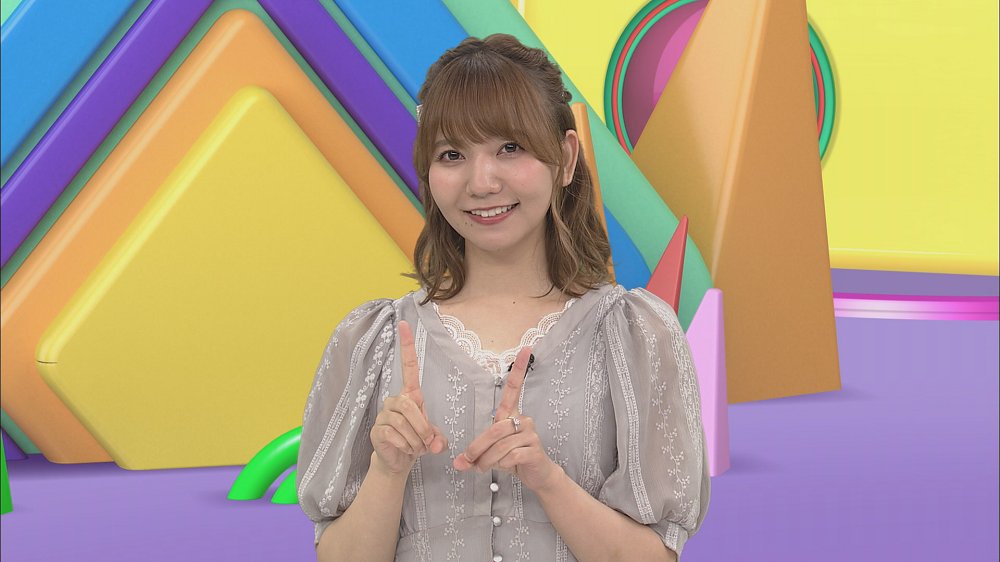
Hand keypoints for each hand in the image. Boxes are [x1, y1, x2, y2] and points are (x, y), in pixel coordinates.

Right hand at [370, 320, 447, 476]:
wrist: (399, 461)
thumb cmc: (417, 442)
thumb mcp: (433, 438)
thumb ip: (438, 438)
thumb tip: (437, 444)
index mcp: (410, 395)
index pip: (408, 366)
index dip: (406, 346)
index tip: (404, 323)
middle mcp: (395, 400)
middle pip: (409, 405)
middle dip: (423, 427)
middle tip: (427, 442)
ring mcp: (384, 414)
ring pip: (404, 422)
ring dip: (416, 440)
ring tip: (415, 447)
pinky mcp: (377, 429)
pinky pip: (394, 434)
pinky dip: (406, 446)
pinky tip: (404, 450)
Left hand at [453, 347, 559, 491]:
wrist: (537, 474)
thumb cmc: (513, 458)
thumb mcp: (491, 454)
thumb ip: (474, 456)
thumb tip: (458, 464)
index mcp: (511, 415)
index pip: (514, 388)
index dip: (519, 369)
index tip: (526, 349)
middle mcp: (523, 419)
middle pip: (495, 429)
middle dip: (478, 448)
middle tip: (470, 461)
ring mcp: (530, 434)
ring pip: (501, 445)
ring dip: (487, 460)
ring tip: (484, 467)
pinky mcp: (534, 449)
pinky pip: (511, 455)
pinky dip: (501, 464)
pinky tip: (505, 467)